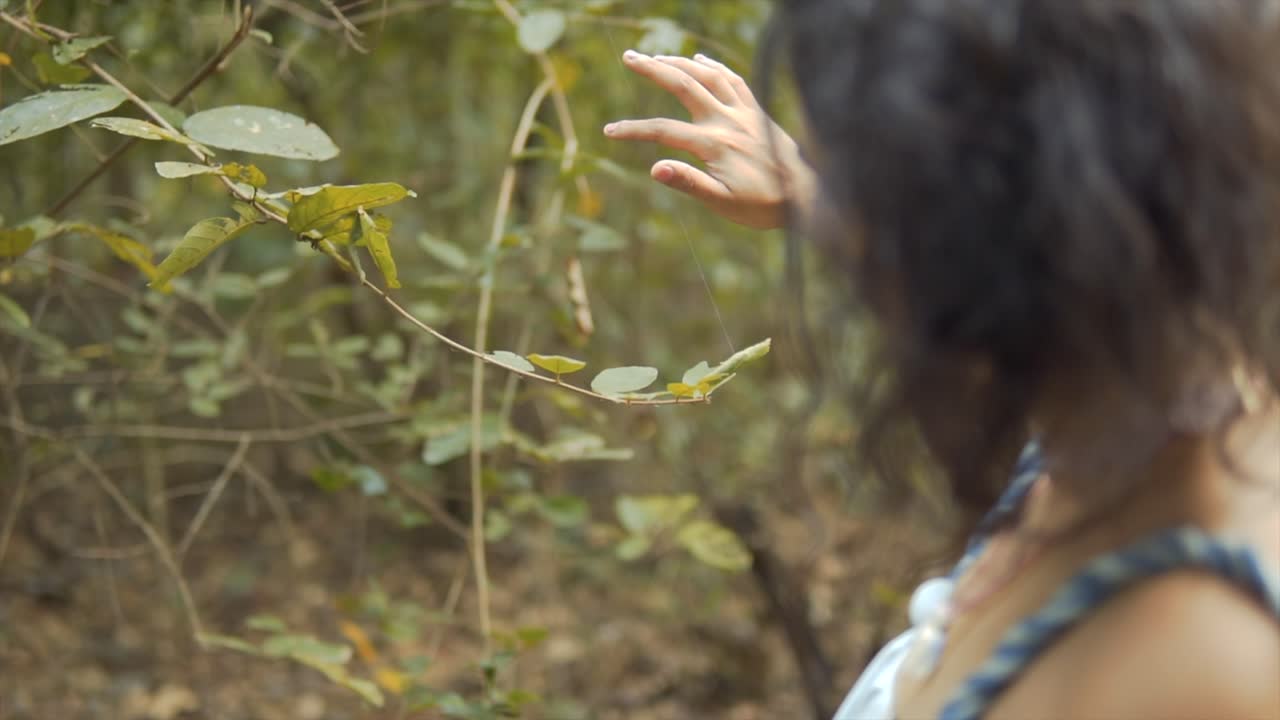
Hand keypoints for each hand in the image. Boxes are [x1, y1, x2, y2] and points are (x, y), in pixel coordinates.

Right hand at [604, 50, 815, 230]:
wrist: (807, 196)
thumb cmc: (764, 205)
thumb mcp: (722, 203)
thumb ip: (689, 183)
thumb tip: (655, 169)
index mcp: (714, 144)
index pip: (664, 131)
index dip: (634, 130)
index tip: (609, 131)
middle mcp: (727, 121)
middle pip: (683, 85)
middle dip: (653, 69)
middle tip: (628, 57)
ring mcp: (744, 113)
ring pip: (708, 76)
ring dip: (680, 63)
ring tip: (656, 57)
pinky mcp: (757, 112)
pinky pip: (733, 80)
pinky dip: (714, 67)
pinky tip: (700, 60)